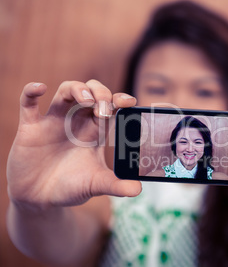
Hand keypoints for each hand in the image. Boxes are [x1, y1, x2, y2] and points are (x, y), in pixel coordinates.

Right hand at [7, 81, 141, 209]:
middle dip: (101, 93)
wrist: (40, 200)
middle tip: (104, 110)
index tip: (129, 101)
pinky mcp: (31, 127)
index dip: (119, 100)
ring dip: (78, 89)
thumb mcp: (95, 185)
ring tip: (87, 101)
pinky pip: (28, 103)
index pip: (110, 107)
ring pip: (66, 91)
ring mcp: (54, 122)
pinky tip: (41, 88)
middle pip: (91, 92)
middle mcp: (77, 122)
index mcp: (95, 131)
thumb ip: (116, 185)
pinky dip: (31, 91)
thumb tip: (138, 190)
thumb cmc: (71, 187)